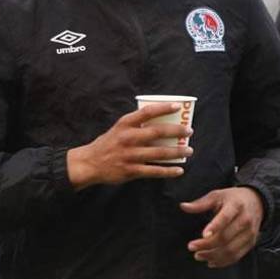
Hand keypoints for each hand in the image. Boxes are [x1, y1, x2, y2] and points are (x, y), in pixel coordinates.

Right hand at [66, 103, 191, 188]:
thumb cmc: (108, 144)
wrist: (89, 163)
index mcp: (125, 124)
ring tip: (189, 150)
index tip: (177, 106)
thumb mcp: (119, 128)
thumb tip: (162, 123)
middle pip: (157, 132)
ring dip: (177, 152)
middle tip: (189, 131)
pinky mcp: (131, 171)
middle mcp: (128, 138)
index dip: (163, 108)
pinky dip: (168, 171)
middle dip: (176, 131)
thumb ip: (136, 125)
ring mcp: (130, 155)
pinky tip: (179, 170)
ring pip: (159, 153)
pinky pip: (154, 171)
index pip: (147, 112)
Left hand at [180, 187, 263, 267]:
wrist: (257, 202)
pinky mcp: (251, 243)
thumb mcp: (218, 195)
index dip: (214, 226)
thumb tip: (183, 206)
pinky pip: (236, 257)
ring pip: (230, 250)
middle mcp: (245, 220)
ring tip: (198, 256)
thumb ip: (201, 203)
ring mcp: (249, 233)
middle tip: (191, 247)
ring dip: (212, 256)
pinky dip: (222, 262)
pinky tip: (210, 261)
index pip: (225, 218)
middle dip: (206, 245)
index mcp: (236, 205)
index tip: (203, 234)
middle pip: (225, 237)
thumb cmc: (233, 199)